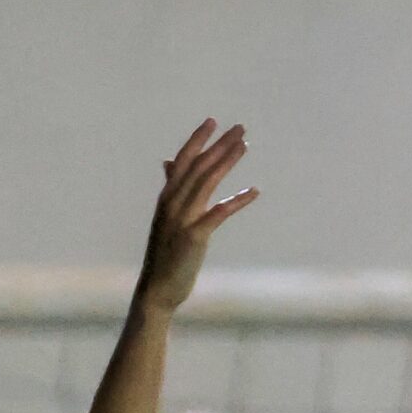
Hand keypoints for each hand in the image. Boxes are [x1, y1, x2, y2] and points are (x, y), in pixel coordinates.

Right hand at [135, 120, 258, 316]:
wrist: (157, 290)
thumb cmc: (164, 255)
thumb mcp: (166, 218)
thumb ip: (171, 188)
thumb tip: (168, 162)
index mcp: (166, 199)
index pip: (182, 162)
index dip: (196, 140)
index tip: (212, 121)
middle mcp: (172, 205)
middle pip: (198, 167)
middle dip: (219, 145)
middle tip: (240, 128)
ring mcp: (182, 221)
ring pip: (207, 183)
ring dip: (227, 162)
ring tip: (245, 146)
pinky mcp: (194, 238)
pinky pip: (218, 214)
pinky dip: (237, 201)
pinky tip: (254, 190)